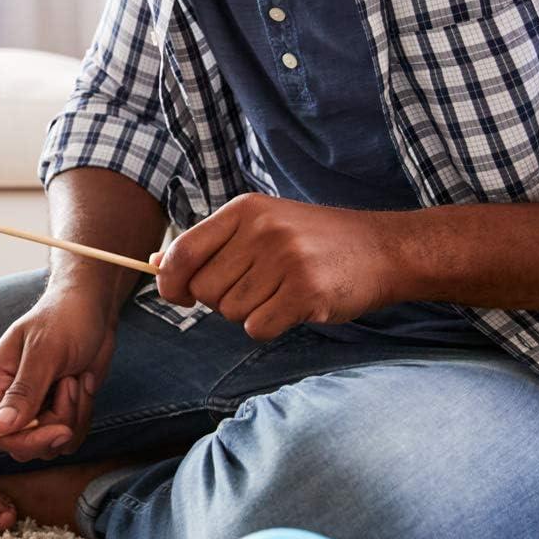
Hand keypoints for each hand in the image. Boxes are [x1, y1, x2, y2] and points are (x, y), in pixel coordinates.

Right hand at [0, 285, 116, 461]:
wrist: (93, 308)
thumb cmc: (65, 319)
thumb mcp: (45, 352)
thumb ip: (23, 391)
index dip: (24, 441)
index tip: (58, 429)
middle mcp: (12, 398)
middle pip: (24, 445)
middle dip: (55, 425)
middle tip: (70, 386)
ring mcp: (36, 406)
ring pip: (51, 444)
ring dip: (74, 416)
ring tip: (76, 378)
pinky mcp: (59, 410)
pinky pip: (70, 436)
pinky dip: (84, 414)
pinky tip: (83, 382)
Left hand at [155, 192, 398, 339]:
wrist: (384, 249)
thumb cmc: (312, 241)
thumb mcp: (260, 225)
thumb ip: (209, 244)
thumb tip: (155, 264)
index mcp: (244, 209)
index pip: (182, 251)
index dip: (170, 280)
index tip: (177, 294)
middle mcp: (262, 230)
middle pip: (205, 289)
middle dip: (220, 300)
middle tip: (255, 288)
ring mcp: (286, 259)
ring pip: (231, 312)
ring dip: (250, 312)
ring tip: (280, 291)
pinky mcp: (306, 292)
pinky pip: (257, 328)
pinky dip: (269, 326)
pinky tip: (293, 307)